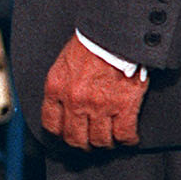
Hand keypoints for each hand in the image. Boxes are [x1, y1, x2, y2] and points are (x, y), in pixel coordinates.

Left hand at [40, 35, 145, 150]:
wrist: (112, 35)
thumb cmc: (88, 45)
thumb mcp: (62, 65)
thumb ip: (60, 88)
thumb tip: (61, 107)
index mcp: (56, 88)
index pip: (51, 124)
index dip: (60, 134)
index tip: (67, 135)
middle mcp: (75, 101)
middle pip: (75, 139)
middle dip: (82, 144)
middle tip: (88, 142)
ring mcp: (100, 106)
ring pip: (100, 141)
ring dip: (105, 143)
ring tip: (109, 139)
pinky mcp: (124, 107)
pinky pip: (125, 135)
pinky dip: (128, 140)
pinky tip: (129, 138)